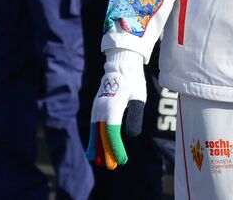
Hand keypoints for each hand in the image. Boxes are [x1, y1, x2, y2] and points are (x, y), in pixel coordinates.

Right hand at [87, 49, 146, 168]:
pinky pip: (93, 126)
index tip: (122, 160)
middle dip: (106, 152)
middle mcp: (101, 109)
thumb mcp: (139, 97)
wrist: (121, 65)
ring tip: (99, 162)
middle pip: (101, 135)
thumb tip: (131, 135)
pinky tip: (95, 148)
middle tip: (112, 167)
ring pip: (94, 132)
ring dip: (97, 148)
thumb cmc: (133, 81)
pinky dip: (94, 138)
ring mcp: (96, 108)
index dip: (116, 148)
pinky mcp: (96, 108)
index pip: (112, 133)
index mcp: (112, 107)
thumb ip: (135, 116)